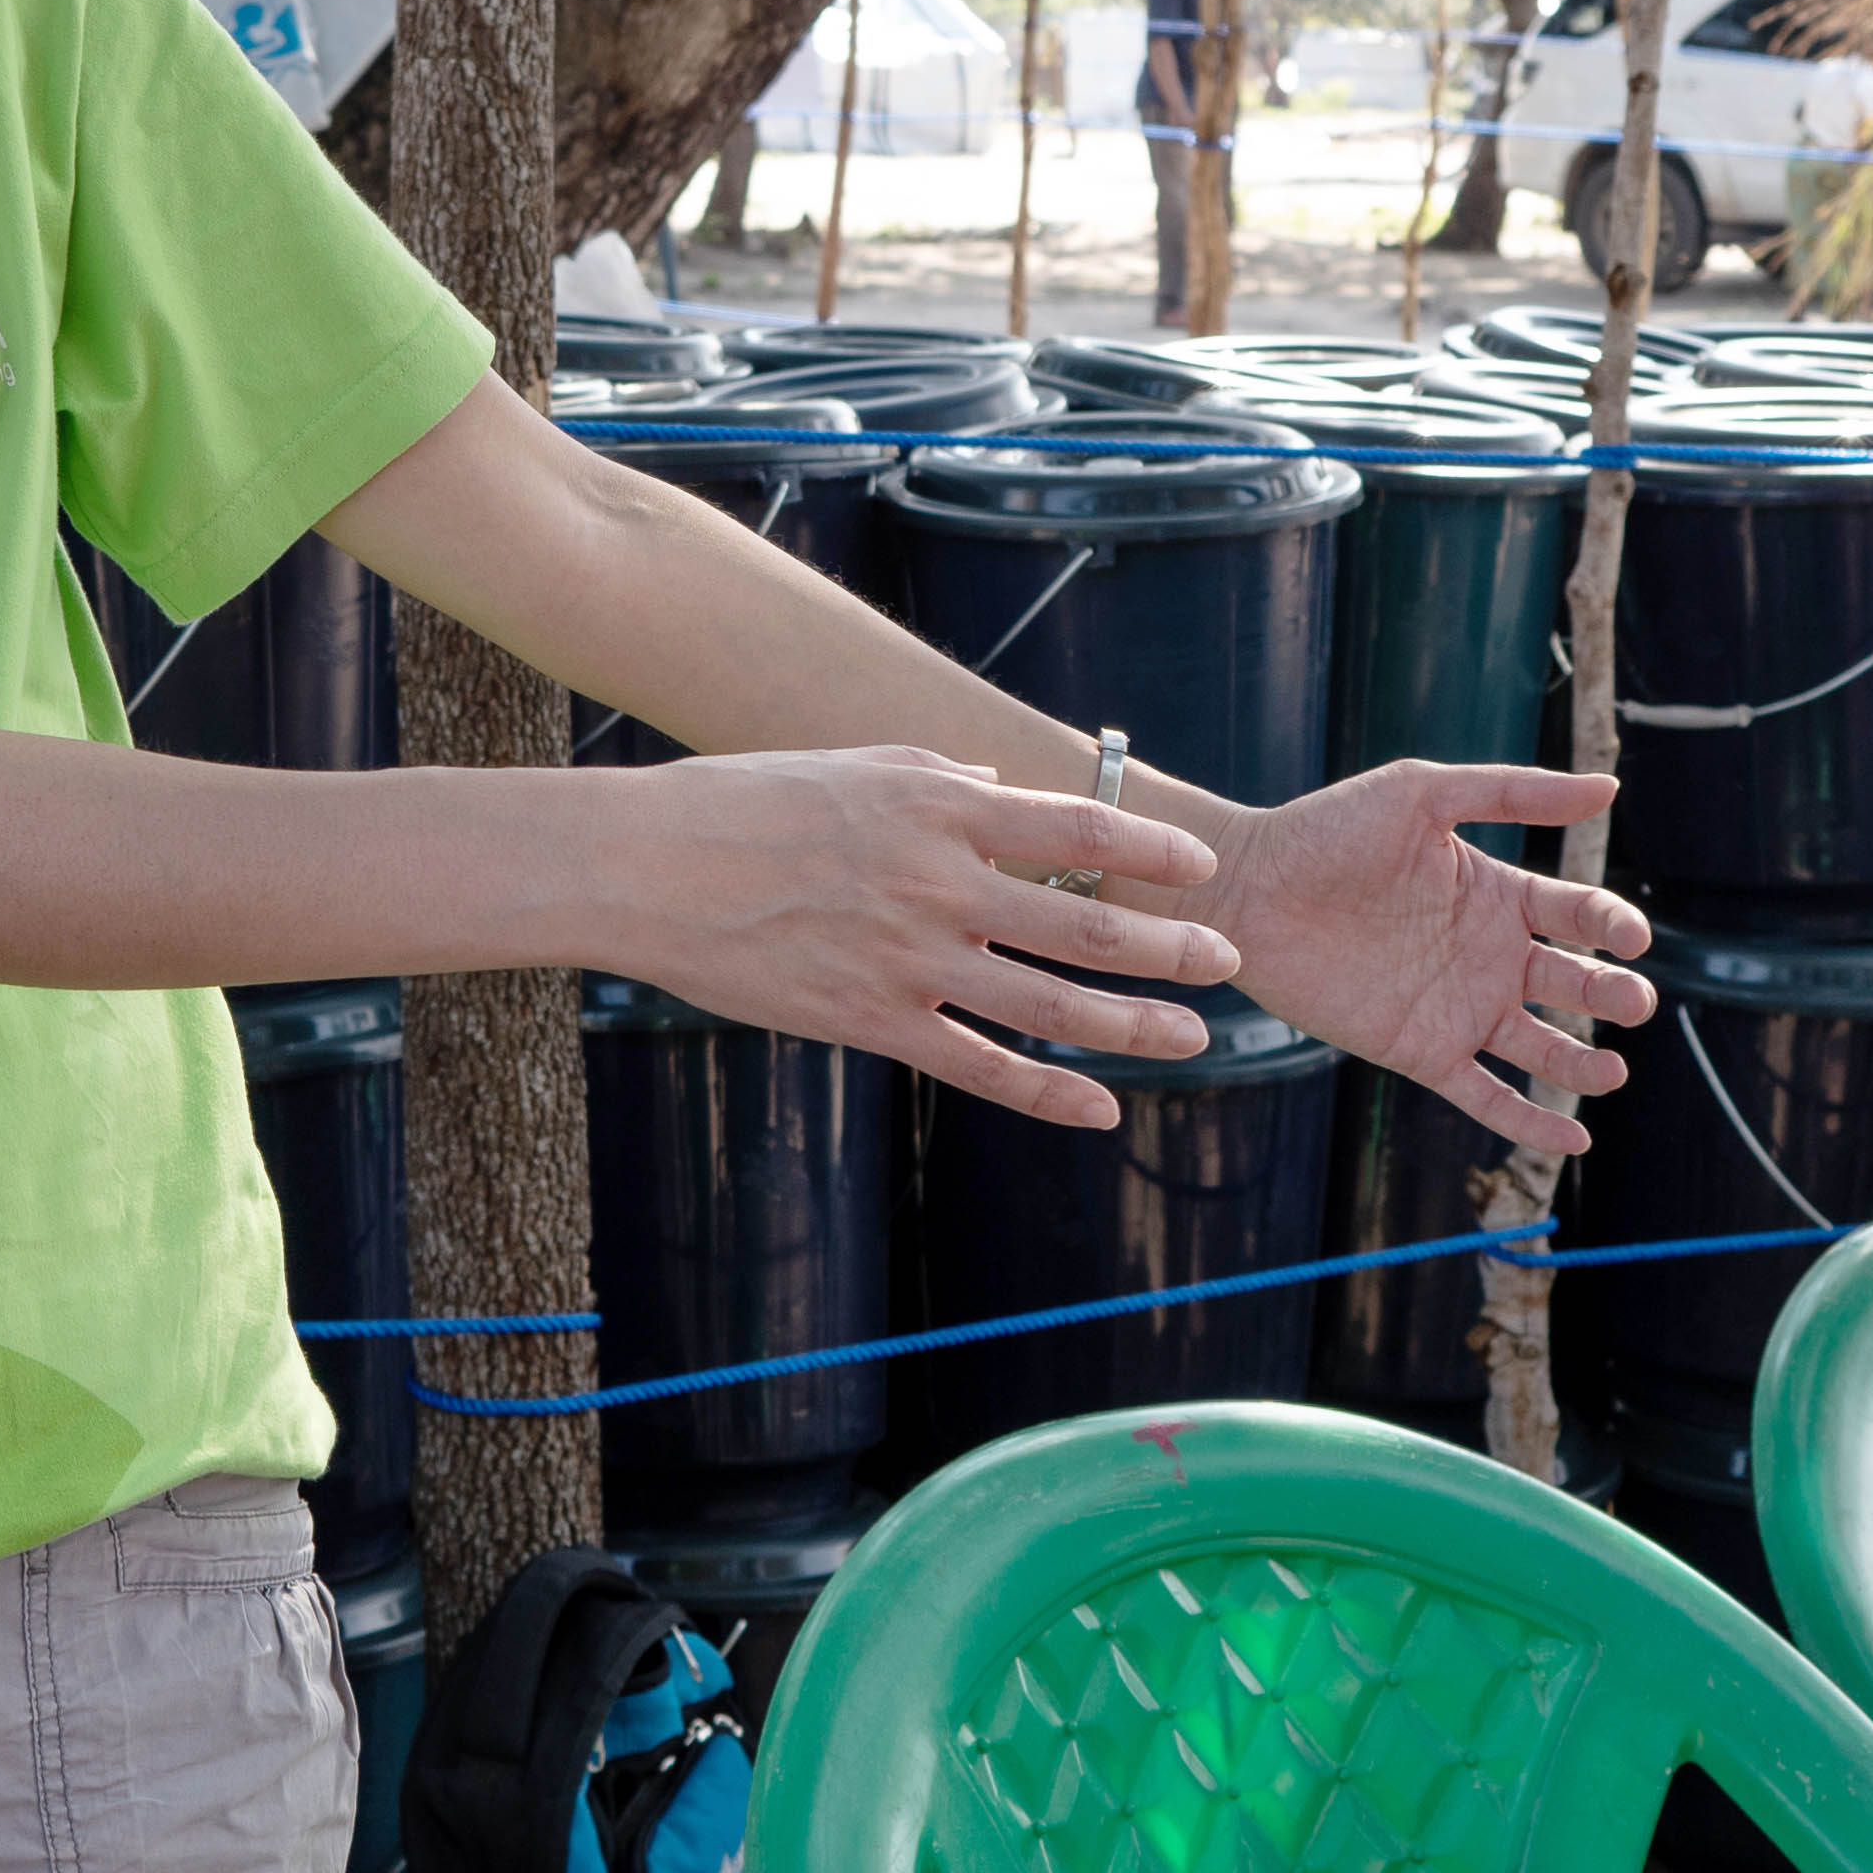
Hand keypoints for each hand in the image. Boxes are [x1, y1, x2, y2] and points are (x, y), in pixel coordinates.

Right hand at [592, 751, 1232, 1124]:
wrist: (645, 866)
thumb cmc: (738, 802)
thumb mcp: (848, 764)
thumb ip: (935, 774)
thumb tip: (1000, 785)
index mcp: (936, 806)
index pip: (1072, 825)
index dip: (1147, 850)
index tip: (1199, 866)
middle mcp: (937, 882)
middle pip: (1082, 920)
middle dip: (1168, 944)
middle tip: (1227, 957)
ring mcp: (908, 957)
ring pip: (1049, 1001)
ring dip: (1133, 1024)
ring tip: (1195, 1036)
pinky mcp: (871, 1020)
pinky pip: (979, 1065)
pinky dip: (1046, 1093)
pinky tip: (1098, 1109)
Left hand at [1190, 766, 1651, 1158]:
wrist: (1247, 891)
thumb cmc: (1327, 830)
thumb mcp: (1423, 795)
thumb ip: (1513, 793)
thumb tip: (1610, 789)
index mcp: (1496, 895)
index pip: (1578, 914)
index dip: (1613, 925)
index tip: (1629, 937)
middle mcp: (1487, 956)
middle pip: (1573, 984)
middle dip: (1612, 995)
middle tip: (1635, 1003)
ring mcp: (1457, 1008)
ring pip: (1541, 1047)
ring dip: (1583, 1064)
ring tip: (1613, 1074)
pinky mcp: (1421, 1052)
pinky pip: (1486, 1094)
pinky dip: (1529, 1119)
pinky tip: (1574, 1139)